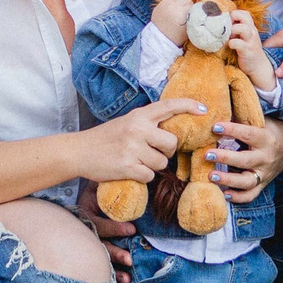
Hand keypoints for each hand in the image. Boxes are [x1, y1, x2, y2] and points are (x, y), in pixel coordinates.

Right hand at [74, 180, 138, 276]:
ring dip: (113, 270)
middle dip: (114, 253)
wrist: (82, 191)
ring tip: (127, 279)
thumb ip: (110, 184)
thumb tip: (133, 177)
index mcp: (85, 214)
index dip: (114, 228)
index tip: (132, 230)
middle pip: (98, 246)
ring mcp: (86, 244)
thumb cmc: (96, 188)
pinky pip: (99, 269)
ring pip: (99, 259)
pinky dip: (108, 281)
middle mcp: (84, 231)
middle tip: (129, 259)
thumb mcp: (99, 183)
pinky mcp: (92, 253)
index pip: (99, 224)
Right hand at [77, 99, 202, 183]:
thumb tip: (170, 134)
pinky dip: (142, 176)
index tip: (203, 110)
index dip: (188, 106)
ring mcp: (132, 148)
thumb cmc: (104, 139)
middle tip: (152, 152)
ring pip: (161, 162)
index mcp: (138, 116)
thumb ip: (146, 125)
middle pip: (171, 142)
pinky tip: (129, 170)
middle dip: (166, 151)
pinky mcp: (128, 166)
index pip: (168, 106)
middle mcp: (137, 129)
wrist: (78, 151)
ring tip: (136, 161)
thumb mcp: (125, 123)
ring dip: (152, 166)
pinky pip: (149, 175)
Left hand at [152, 0, 193, 46]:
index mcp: (181, 14)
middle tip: (186, 12)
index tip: (193, 15)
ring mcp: (164, 5)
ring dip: (180, 2)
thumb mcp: (189, 29)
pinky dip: (172, 3)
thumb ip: (194, 18)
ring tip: (179, 10)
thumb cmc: (177, 37)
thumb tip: (199, 9)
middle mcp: (173, 7)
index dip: (194, 10)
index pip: (193, 5)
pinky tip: (173, 9)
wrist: (160, 40)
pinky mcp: (159, 5)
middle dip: (188, 5)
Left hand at [204, 117, 282, 203]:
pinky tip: (224, 194)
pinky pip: (251, 195)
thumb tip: (220, 106)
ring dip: (228, 180)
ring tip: (211, 176)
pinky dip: (238, 197)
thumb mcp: (261, 119)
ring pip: (247, 181)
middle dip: (225, 158)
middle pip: (245, 160)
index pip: (248, 134)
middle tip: (207, 154)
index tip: (215, 127)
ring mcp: (264, 173)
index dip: (231, 130)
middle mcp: (266, 157)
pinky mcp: (262, 184)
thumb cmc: (269, 128)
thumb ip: (243, 115)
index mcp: (266, 138)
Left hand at [225, 9, 275, 91]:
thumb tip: (220, 23)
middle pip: (243, 16)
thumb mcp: (244, 36)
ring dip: (233, 30)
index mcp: (250, 26)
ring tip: (229, 37)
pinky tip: (230, 46)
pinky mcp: (247, 50)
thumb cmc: (247, 49)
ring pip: (243, 28)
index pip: (242, 13)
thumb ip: (236, 28)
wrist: (258, 66)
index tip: (228, 24)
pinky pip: (238, 43)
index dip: (233, 15)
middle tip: (227, 29)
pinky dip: (232, 43)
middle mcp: (251, 31)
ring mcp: (250, 40)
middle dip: (232, 20)